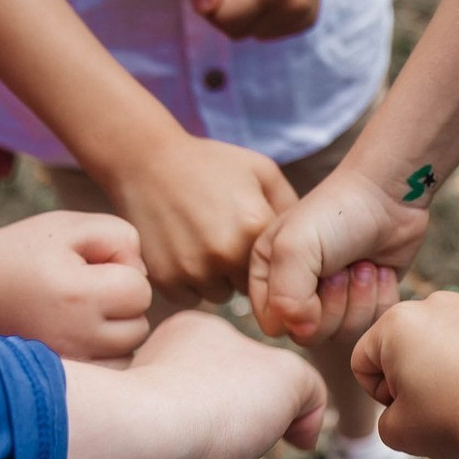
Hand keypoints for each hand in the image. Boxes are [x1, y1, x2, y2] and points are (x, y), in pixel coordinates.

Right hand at [0, 211, 151, 360]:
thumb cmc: (27, 252)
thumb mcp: (70, 227)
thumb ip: (120, 237)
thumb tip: (142, 275)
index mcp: (78, 294)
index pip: (139, 290)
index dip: (124, 270)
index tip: (93, 265)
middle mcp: (75, 335)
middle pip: (139, 325)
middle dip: (124, 303)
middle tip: (89, 287)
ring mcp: (70, 362)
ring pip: (129, 351)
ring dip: (118, 330)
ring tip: (84, 310)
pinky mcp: (64, 377)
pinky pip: (111, 371)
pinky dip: (107, 353)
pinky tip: (84, 333)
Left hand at [60, 312, 326, 458]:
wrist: (151, 451)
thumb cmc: (217, 401)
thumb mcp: (292, 377)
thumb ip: (311, 392)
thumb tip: (302, 431)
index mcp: (198, 336)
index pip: (254, 368)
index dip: (277, 396)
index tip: (277, 407)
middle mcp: (170, 376)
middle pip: (239, 423)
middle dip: (246, 444)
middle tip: (238, 437)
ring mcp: (155, 424)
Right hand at [111, 135, 296, 305]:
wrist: (145, 160)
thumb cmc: (210, 163)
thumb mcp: (261, 171)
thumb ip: (292, 208)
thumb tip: (312, 247)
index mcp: (254, 227)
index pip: (282, 268)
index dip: (273, 259)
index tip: (263, 246)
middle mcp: (224, 254)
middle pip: (252, 287)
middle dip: (245, 270)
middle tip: (229, 240)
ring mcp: (193, 270)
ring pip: (221, 296)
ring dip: (218, 279)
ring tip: (206, 244)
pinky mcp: (166, 280)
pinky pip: (191, 297)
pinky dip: (190, 282)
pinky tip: (185, 251)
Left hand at [191, 0, 328, 41]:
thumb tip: (202, 9)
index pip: (222, 19)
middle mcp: (293, 7)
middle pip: (235, 31)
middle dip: (227, 7)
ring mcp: (303, 17)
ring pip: (250, 33)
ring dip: (244, 12)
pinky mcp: (307, 21)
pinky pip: (266, 31)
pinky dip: (260, 15)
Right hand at [249, 165, 426, 343]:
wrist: (389, 195)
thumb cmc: (338, 212)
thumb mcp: (296, 246)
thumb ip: (286, 295)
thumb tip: (303, 330)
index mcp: (268, 275)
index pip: (273, 325)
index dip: (298, 311)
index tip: (318, 276)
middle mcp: (295, 290)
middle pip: (310, 335)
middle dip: (334, 303)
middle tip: (345, 268)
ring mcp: (331, 299)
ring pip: (342, 334)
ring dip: (359, 299)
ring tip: (364, 266)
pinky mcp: (363, 301)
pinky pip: (371, 326)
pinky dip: (380, 299)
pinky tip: (380, 271)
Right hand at [353, 292, 458, 458]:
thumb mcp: (400, 434)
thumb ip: (385, 421)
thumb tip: (403, 411)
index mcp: (396, 322)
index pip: (362, 363)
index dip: (379, 397)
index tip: (411, 410)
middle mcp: (431, 304)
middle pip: (399, 352)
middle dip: (410, 384)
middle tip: (437, 411)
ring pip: (435, 351)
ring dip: (440, 378)